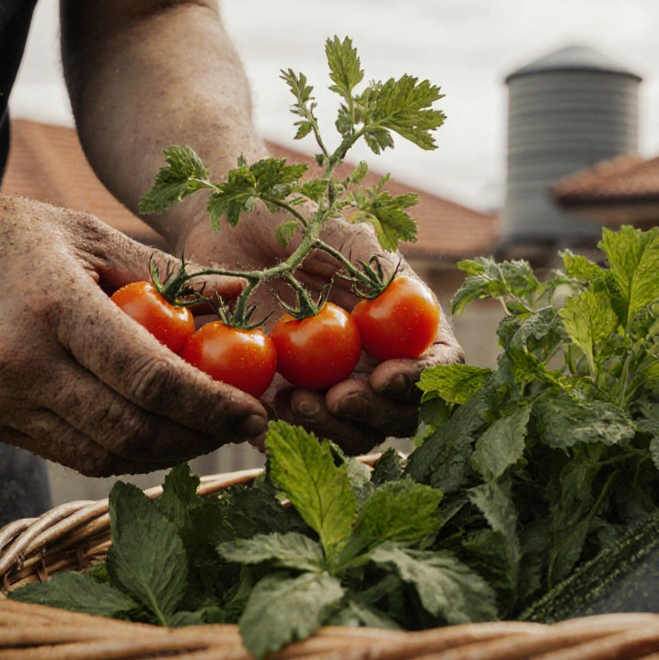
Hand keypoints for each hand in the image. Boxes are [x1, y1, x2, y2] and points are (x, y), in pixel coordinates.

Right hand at [0, 188, 267, 475]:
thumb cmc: (8, 235)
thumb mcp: (90, 233)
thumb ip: (166, 273)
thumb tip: (238, 297)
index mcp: (56, 307)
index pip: (150, 379)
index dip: (212, 405)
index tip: (258, 410)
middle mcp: (24, 364)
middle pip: (133, 430)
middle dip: (202, 436)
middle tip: (246, 425)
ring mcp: (2, 402)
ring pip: (106, 455)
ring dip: (170, 451)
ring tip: (210, 429)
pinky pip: (75, 454)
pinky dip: (127, 451)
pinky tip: (160, 430)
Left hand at [178, 210, 463, 453]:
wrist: (219, 234)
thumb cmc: (279, 220)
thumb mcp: (321, 227)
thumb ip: (361, 256)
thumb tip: (396, 293)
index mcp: (402, 319)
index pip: (439, 361)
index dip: (421, 379)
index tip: (383, 376)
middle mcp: (376, 359)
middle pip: (403, 411)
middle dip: (374, 413)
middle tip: (336, 396)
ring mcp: (334, 385)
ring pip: (355, 434)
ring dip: (332, 430)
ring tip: (293, 403)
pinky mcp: (288, 402)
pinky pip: (298, 438)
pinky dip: (286, 439)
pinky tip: (262, 416)